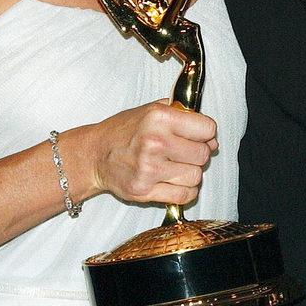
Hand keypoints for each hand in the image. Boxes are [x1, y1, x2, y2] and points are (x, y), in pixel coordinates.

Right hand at [90, 103, 217, 208]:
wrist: (94, 155)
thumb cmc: (123, 131)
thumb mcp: (151, 110)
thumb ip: (183, 116)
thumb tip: (211, 138)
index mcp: (159, 118)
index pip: (207, 129)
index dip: (206, 133)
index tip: (198, 136)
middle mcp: (155, 143)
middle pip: (203, 155)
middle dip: (197, 153)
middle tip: (183, 152)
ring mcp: (149, 169)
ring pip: (196, 176)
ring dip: (190, 173)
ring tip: (176, 166)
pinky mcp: (144, 191)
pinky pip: (184, 195)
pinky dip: (185, 190)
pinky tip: (175, 181)